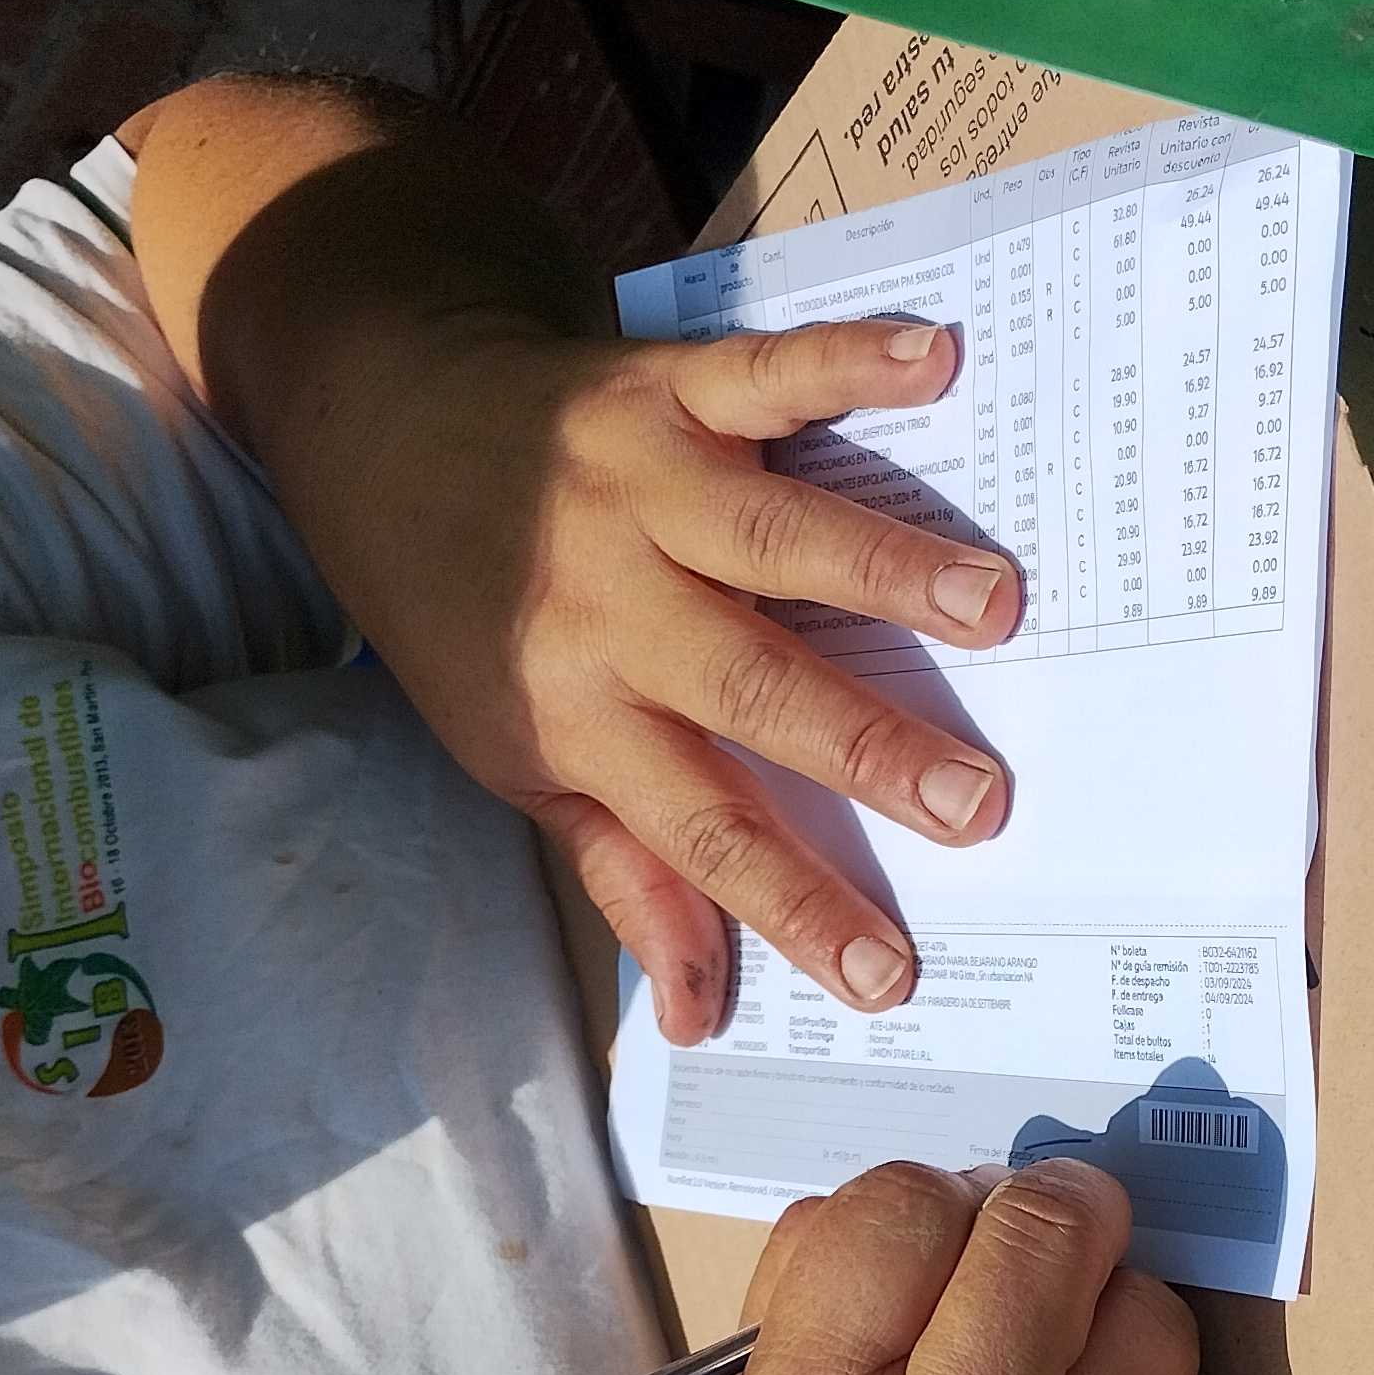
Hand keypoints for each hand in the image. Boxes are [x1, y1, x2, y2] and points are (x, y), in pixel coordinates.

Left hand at [315, 315, 1025, 1040]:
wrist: (381, 430)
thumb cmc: (467, 619)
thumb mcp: (519, 759)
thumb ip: (626, 872)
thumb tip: (702, 1013)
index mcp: (576, 714)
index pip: (700, 832)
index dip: (793, 906)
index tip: (887, 972)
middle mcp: (606, 605)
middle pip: (753, 689)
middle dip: (868, 748)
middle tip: (981, 802)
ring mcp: (637, 489)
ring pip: (773, 539)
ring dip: (886, 567)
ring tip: (992, 604)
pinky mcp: (662, 389)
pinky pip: (764, 376)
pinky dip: (849, 362)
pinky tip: (938, 361)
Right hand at [683, 1159, 1205, 1374]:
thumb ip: (808, 1319)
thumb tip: (915, 1198)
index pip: (898, 1207)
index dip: (918, 1206)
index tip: (925, 1239)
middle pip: (1051, 1228)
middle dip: (1045, 1212)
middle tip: (1033, 1242)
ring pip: (1147, 1311)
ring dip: (1109, 1312)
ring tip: (1059, 1364)